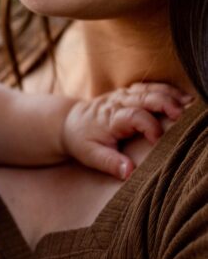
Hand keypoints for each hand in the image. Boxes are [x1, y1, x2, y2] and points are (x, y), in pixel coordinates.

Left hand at [63, 82, 191, 179]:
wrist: (69, 122)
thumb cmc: (82, 141)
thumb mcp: (91, 156)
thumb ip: (110, 163)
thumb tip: (129, 172)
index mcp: (110, 118)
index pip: (133, 116)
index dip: (148, 126)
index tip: (159, 140)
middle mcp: (118, 103)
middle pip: (145, 98)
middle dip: (165, 104)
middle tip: (183, 115)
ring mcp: (123, 95)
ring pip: (149, 90)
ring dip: (170, 95)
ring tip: (189, 103)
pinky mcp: (128, 93)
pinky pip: (148, 87)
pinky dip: (166, 90)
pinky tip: (181, 97)